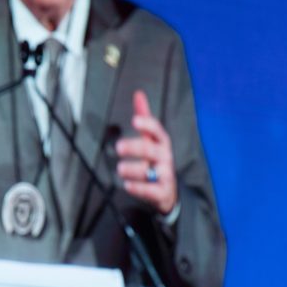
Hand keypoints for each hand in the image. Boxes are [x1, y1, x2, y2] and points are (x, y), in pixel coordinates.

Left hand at [115, 90, 177, 214]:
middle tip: (118, 146)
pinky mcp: (162, 193)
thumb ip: (144, 118)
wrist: (168, 190)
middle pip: (150, 150)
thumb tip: (138, 94)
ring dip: (133, 170)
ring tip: (120, 169)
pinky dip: (139, 189)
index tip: (134, 120)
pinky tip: (127, 185)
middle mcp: (164, 157)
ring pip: (149, 171)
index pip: (157, 131)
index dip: (147, 125)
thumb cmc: (156, 160)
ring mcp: (165, 175)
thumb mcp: (152, 140)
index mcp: (161, 143)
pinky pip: (151, 191)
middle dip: (135, 147)